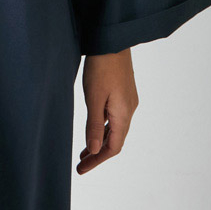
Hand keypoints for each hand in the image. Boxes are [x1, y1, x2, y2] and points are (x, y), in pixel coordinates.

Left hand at [76, 48, 138, 174]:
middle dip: (98, 154)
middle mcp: (129, 110)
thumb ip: (94, 125)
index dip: (98, 161)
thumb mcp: (94, 97)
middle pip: (115, 140)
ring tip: (85, 151)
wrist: (112, 39)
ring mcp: (127, 101)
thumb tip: (95, 151)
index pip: (113, 147)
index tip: (81, 170)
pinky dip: (103, 127)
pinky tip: (94, 127)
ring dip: (100, 141)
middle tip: (81, 164)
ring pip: (115, 129)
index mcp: (123, 114)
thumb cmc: (101, 66)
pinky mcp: (123, 92)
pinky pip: (114, 117)